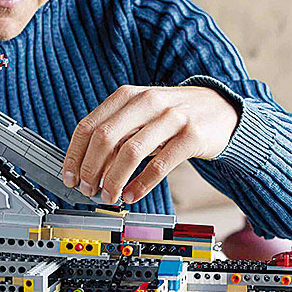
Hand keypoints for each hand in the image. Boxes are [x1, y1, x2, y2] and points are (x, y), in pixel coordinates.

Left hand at [61, 85, 239, 204]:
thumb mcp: (142, 115)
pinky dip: (141, 184)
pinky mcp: (192, 136)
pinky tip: (133, 195)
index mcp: (128, 95)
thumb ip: (117, 134)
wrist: (222, 109)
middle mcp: (147, 102)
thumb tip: (89, 167)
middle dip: (90, 169)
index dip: (74, 155)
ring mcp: (171, 117)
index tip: (69, 177)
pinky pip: (160, 165)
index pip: (89, 126)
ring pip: (130, 152)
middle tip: (88, 190)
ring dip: (114, 180)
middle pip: (105, 137)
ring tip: (109, 196)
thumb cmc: (175, 114)